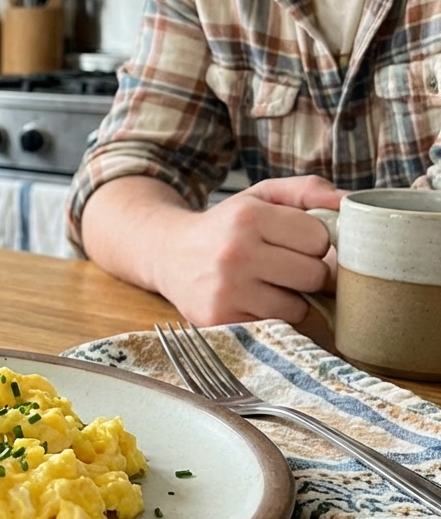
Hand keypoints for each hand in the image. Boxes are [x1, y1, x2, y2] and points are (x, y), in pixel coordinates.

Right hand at [157, 175, 345, 325]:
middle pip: (315, 275)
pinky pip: (275, 327)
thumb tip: (352, 201)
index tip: (293, 242)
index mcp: (248, 217)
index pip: (320, 238)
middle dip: (307, 272)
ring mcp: (226, 290)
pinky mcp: (219, 319)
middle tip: (284, 266)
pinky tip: (252, 301)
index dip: (313, 242)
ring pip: (299, 308)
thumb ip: (307, 190)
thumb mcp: (260, 197)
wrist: (167, 254)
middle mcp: (235, 253)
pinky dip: (270, 317)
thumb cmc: (225, 226)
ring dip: (291, 300)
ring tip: (266, 285)